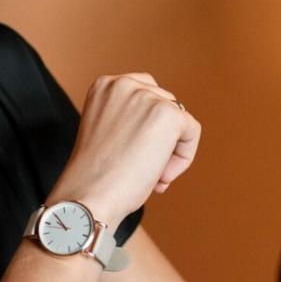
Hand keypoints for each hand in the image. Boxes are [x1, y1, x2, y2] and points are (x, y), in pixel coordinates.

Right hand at [52, 73, 200, 223]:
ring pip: (179, 120)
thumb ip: (132, 120)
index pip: (146, 94)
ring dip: (170, 150)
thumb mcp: (108, 133)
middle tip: (144, 170)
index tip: (134, 154)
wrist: (88, 197)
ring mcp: (146, 96)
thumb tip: (168, 129)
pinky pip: (192, 132)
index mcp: (105, 85)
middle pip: (165, 104)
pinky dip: (184, 157)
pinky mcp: (168, 114)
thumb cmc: (95, 176)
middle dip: (160, 138)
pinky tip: (161, 177)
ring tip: (151, 176)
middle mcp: (124, 84)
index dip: (147, 126)